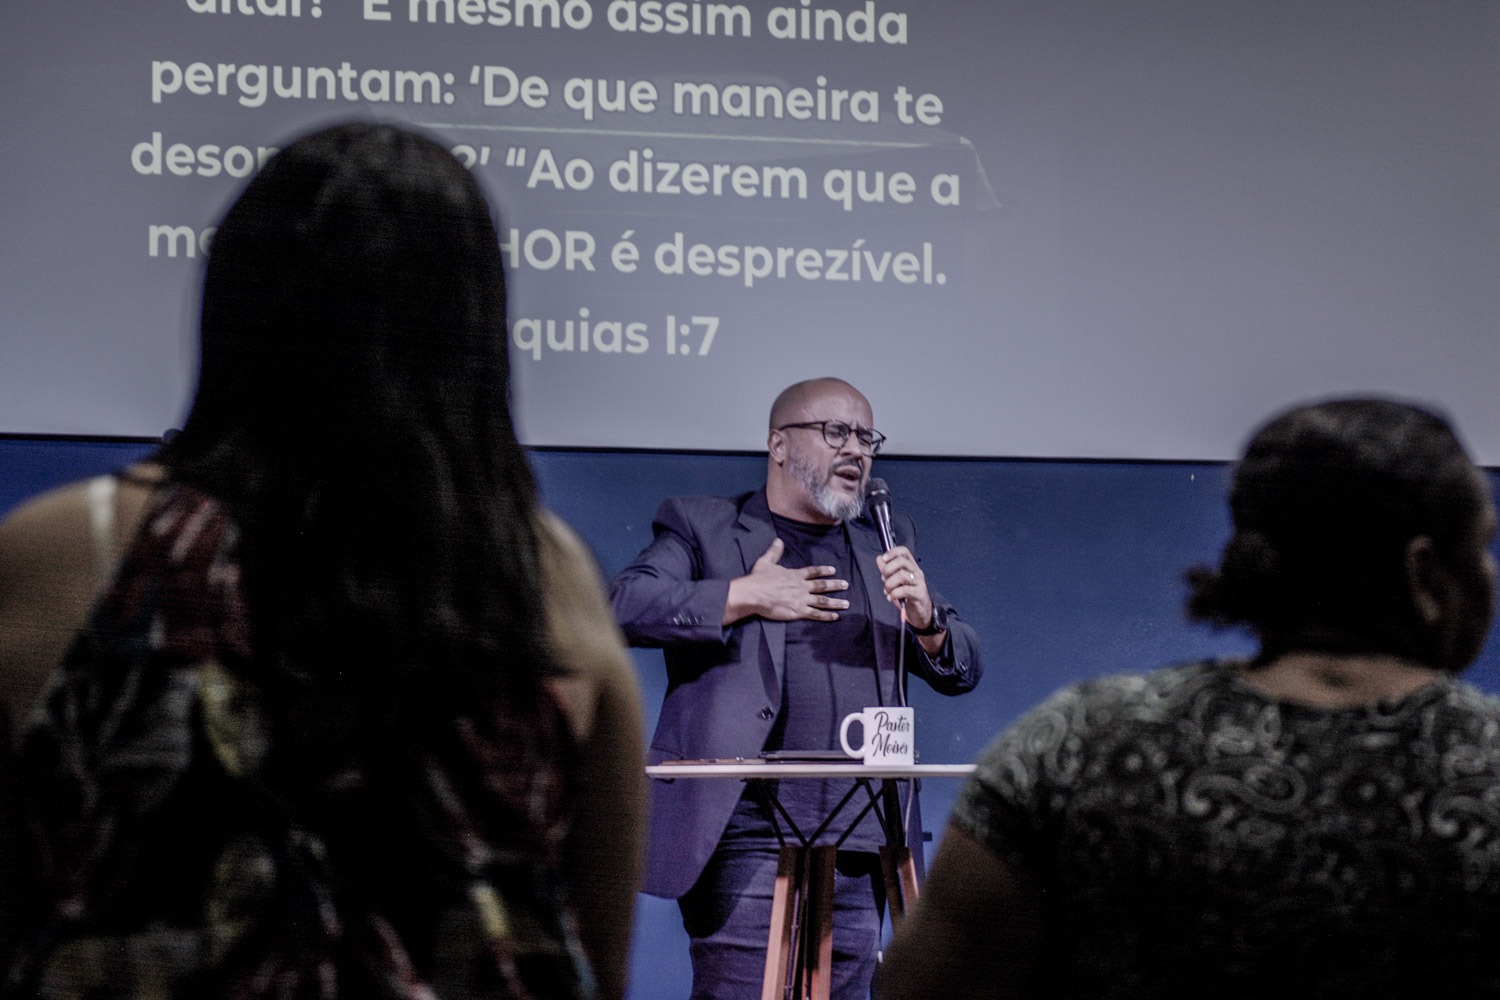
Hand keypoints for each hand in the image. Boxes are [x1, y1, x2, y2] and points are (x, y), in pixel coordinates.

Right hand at [724, 538, 849, 624]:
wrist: (755, 594)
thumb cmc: (759, 578)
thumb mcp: (766, 561)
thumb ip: (774, 552)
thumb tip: (779, 540)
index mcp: (795, 575)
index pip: (813, 572)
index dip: (823, 571)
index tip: (833, 570)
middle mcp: (802, 586)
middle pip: (822, 586)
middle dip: (835, 585)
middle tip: (846, 585)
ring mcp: (802, 599)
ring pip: (823, 601)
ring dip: (835, 602)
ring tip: (846, 603)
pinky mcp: (799, 611)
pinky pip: (816, 614)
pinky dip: (826, 616)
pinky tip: (836, 617)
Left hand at [877, 546, 938, 631]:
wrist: (919, 613)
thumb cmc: (907, 596)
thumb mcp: (894, 582)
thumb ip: (887, 570)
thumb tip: (879, 558)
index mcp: (910, 566)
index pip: (904, 551)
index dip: (892, 552)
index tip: (883, 559)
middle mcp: (916, 571)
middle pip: (901, 561)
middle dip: (888, 570)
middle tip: (884, 579)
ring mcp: (919, 582)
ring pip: (901, 575)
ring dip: (889, 584)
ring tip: (887, 591)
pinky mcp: (920, 593)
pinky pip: (904, 590)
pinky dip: (894, 594)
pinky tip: (890, 598)